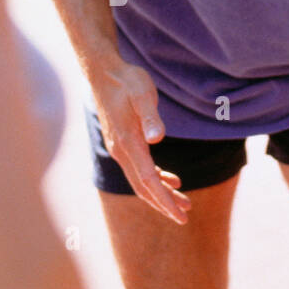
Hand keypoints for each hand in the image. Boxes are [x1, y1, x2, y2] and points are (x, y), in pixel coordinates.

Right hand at [90, 61, 191, 223]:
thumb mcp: (142, 93)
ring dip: (161, 194)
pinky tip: (171, 180)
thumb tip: (157, 138)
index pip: (149, 181)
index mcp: (128, 143)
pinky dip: (155, 179)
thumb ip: (151, 116)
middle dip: (164, 204)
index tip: (181, 215)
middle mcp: (121, 151)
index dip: (165, 200)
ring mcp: (119, 148)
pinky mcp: (122, 143)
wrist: (103, 72)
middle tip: (185, 217)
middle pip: (143, 187)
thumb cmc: (126, 81)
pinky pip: (139, 169)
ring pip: (140, 181)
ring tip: (184, 202)